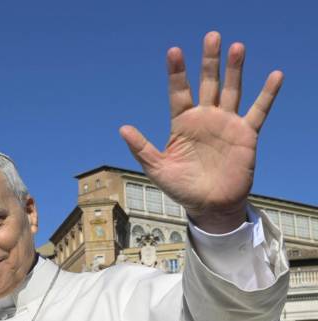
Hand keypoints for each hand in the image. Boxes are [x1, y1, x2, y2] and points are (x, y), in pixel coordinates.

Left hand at [120, 31, 283, 232]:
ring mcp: (226, 124)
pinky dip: (267, 94)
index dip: (177, 73)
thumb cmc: (182, 189)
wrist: (210, 206)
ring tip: (236, 47)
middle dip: (209, 61)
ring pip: (231, 90)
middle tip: (212, 36)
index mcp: (182, 124)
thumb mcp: (158, 169)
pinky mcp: (246, 134)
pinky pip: (258, 111)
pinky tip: (275, 75)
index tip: (174, 52)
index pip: (179, 92)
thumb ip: (142, 148)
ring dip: (235, 69)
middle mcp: (205, 118)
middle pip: (208, 83)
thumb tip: (122, 128)